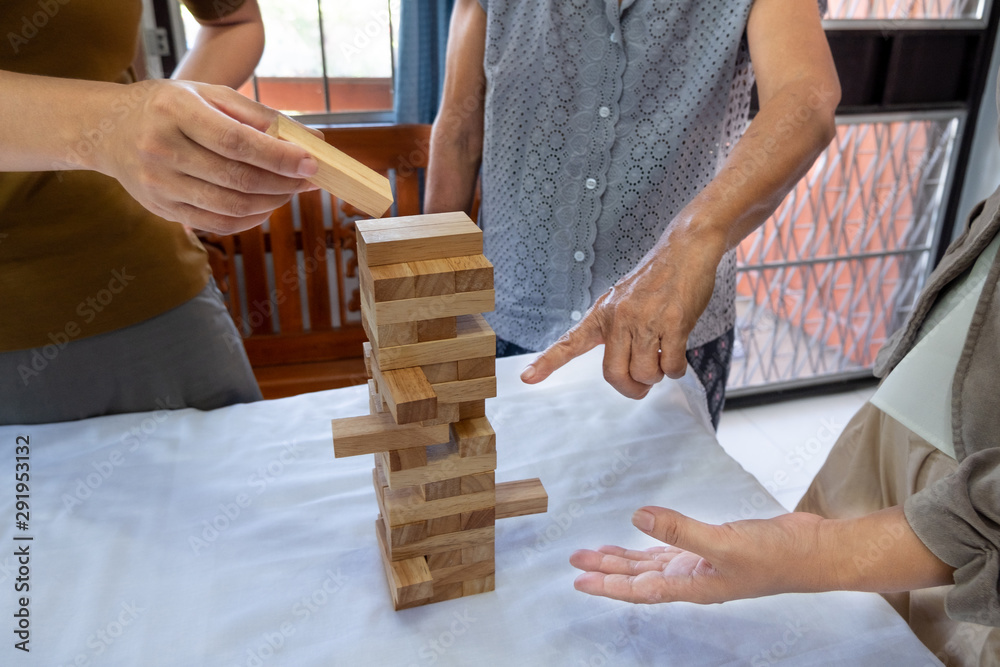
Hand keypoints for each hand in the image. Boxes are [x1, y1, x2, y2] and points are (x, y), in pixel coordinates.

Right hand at [87, 79, 319, 233]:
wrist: (108, 128)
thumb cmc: (169, 107)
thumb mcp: (208, 94)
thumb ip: (260, 115)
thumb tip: (313, 140)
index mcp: (174, 111)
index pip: (237, 142)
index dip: (279, 157)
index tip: (311, 163)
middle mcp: (161, 149)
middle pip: (237, 178)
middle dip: (283, 183)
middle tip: (308, 180)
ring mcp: (159, 184)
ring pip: (231, 207)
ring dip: (272, 202)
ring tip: (290, 190)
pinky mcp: (161, 209)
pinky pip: (218, 224)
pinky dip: (251, 219)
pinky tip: (265, 204)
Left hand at [520, 223, 726, 397]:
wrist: (684, 250)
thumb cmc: (655, 280)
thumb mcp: (622, 301)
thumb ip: (615, 331)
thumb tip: (623, 371)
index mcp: (602, 314)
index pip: (570, 342)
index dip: (547, 362)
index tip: (527, 378)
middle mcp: (619, 318)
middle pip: (614, 374)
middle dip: (631, 389)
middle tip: (641, 387)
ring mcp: (646, 320)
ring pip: (645, 373)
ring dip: (656, 377)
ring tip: (662, 361)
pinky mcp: (674, 323)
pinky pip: (671, 365)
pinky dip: (675, 370)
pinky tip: (676, 358)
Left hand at [570, 506, 829, 603]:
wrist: (814, 552)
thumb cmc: (778, 557)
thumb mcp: (724, 542)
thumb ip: (680, 530)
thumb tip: (639, 517)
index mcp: (693, 586)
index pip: (640, 589)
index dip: (609, 585)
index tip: (580, 581)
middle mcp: (693, 578)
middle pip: (640, 578)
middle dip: (607, 570)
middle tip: (577, 562)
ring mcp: (703, 564)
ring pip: (653, 564)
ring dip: (625, 558)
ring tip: (596, 553)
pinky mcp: (713, 548)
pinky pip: (672, 549)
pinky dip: (652, 544)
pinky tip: (639, 539)